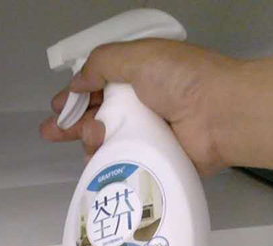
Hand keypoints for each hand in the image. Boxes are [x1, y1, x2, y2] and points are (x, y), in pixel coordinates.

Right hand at [40, 39, 238, 175]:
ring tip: (88, 138)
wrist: (221, 116)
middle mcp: (142, 103)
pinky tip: (94, 159)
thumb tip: (77, 82)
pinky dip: (104, 161)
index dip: (77, 93)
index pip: (100, 83)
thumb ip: (102, 64)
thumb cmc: (182, 81)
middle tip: (51, 131)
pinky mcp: (151, 158)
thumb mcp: (138, 57)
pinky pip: (119, 161)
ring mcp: (146, 133)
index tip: (58, 105)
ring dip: (88, 138)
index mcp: (140, 74)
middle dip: (71, 121)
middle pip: (97, 113)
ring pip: (104, 139)